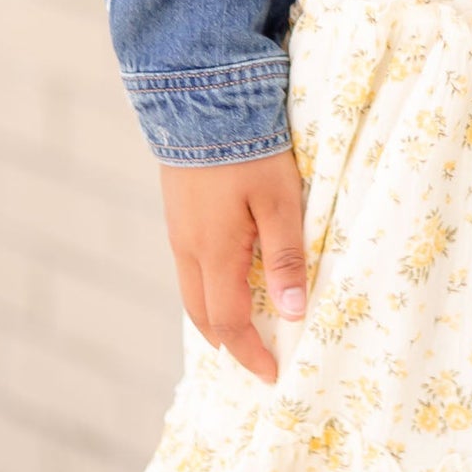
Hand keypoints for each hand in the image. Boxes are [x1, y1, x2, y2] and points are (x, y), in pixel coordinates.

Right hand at [159, 149, 308, 385]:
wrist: (202, 98)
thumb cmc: (250, 150)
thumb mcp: (280, 202)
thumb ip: (286, 258)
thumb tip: (293, 314)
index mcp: (214, 254)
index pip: (229, 324)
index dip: (250, 353)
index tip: (273, 373)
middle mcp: (188, 249)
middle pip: (202, 315)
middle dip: (228, 343)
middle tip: (256, 358)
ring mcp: (178, 230)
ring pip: (191, 290)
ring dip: (215, 316)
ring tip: (243, 326)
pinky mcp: (178, 211)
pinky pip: (189, 265)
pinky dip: (208, 287)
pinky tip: (227, 278)